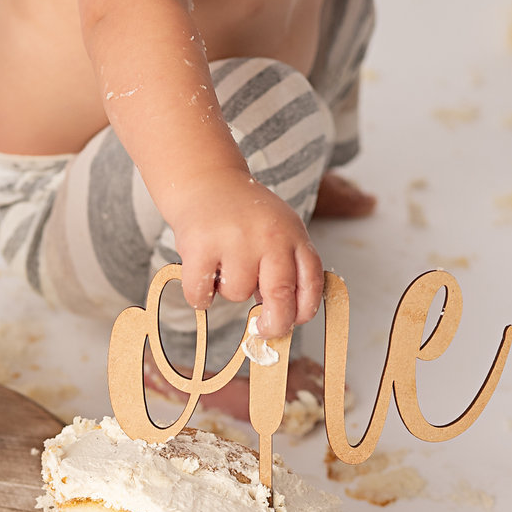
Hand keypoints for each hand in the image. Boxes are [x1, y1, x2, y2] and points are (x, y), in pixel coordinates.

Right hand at [166, 168, 323, 338]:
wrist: (207, 181)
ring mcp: (235, 241)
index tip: (292, 321)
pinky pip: (201, 295)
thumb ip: (287, 267)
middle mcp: (269, 236)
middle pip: (280, 299)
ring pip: (237, 295)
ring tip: (223, 265)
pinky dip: (200, 296)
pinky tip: (202, 275)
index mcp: (294, 235)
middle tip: (262, 330)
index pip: (311, 284)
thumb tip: (281, 318)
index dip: (304, 311)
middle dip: (273, 325)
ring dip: (228, 291)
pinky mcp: (200, 246)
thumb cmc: (245, 215)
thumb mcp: (280, 230)